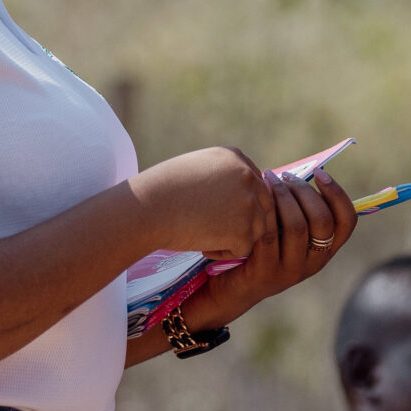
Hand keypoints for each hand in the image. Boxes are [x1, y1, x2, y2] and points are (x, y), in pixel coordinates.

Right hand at [130, 147, 272, 258]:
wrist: (147, 208)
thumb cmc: (161, 191)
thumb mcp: (196, 168)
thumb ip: (221, 175)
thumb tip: (236, 196)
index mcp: (235, 157)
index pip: (255, 184)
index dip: (239, 203)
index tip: (218, 212)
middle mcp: (247, 177)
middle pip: (263, 206)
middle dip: (243, 221)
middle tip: (216, 229)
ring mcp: (248, 204)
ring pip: (256, 229)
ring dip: (234, 237)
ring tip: (203, 235)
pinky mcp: (243, 231)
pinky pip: (242, 249)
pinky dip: (223, 252)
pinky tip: (201, 245)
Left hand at [180, 168, 358, 330]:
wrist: (230, 288)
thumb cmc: (259, 248)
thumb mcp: (284, 231)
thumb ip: (297, 209)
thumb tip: (299, 170)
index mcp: (325, 250)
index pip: (347, 221)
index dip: (337, 193)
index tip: (320, 172)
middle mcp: (314, 263)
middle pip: (322, 221)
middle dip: (304, 191)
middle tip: (285, 176)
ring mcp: (291, 271)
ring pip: (297, 226)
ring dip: (283, 196)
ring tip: (268, 179)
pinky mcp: (266, 272)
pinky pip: (269, 236)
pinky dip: (264, 213)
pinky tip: (254, 198)